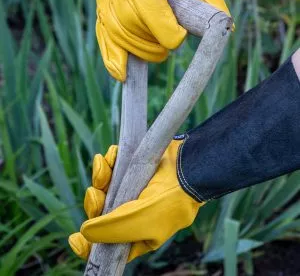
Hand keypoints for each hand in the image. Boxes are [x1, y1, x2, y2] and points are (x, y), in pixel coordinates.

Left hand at [68, 140, 203, 261]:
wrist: (188, 168)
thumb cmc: (168, 202)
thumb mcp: (138, 223)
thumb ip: (109, 231)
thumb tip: (84, 233)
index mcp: (136, 233)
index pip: (108, 244)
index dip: (90, 245)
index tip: (74, 238)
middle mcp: (132, 212)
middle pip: (101, 213)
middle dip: (94, 203)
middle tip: (94, 193)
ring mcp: (133, 189)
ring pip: (105, 187)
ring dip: (99, 177)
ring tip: (102, 166)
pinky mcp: (133, 170)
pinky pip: (113, 167)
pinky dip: (108, 161)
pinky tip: (109, 156)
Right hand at [96, 0, 230, 80]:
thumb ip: (207, 1)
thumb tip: (227, 29)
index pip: (149, 7)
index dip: (165, 30)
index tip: (179, 39)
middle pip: (131, 24)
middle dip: (152, 44)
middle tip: (167, 49)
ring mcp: (106, 0)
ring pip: (118, 34)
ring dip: (139, 51)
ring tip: (156, 52)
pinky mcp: (102, 13)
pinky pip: (104, 40)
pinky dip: (112, 61)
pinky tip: (123, 75)